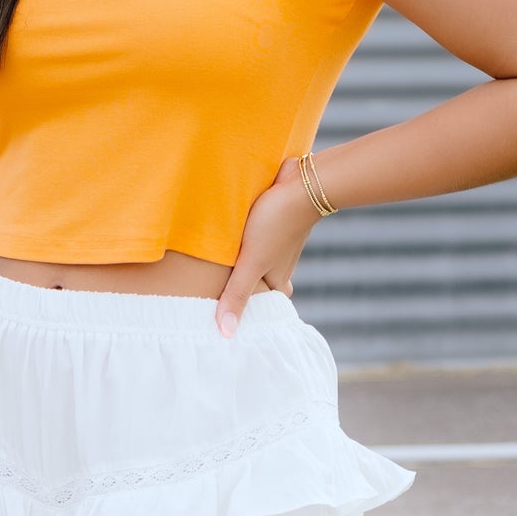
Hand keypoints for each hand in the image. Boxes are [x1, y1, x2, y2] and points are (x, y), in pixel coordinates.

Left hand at [215, 159, 319, 336]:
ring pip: (257, 258)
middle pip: (259, 281)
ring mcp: (277, 241)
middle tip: (218, 294)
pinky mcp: (272, 220)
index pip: (264, 304)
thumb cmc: (275, 224)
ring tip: (216, 265)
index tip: (229, 318)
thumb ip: (237, 294)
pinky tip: (229, 234)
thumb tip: (226, 333)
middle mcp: (280, 263)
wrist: (300, 182)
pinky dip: (245, 239)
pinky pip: (256, 236)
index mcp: (278, 279)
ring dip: (241, 260)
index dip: (249, 310)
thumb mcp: (251, 262)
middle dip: (243, 286)